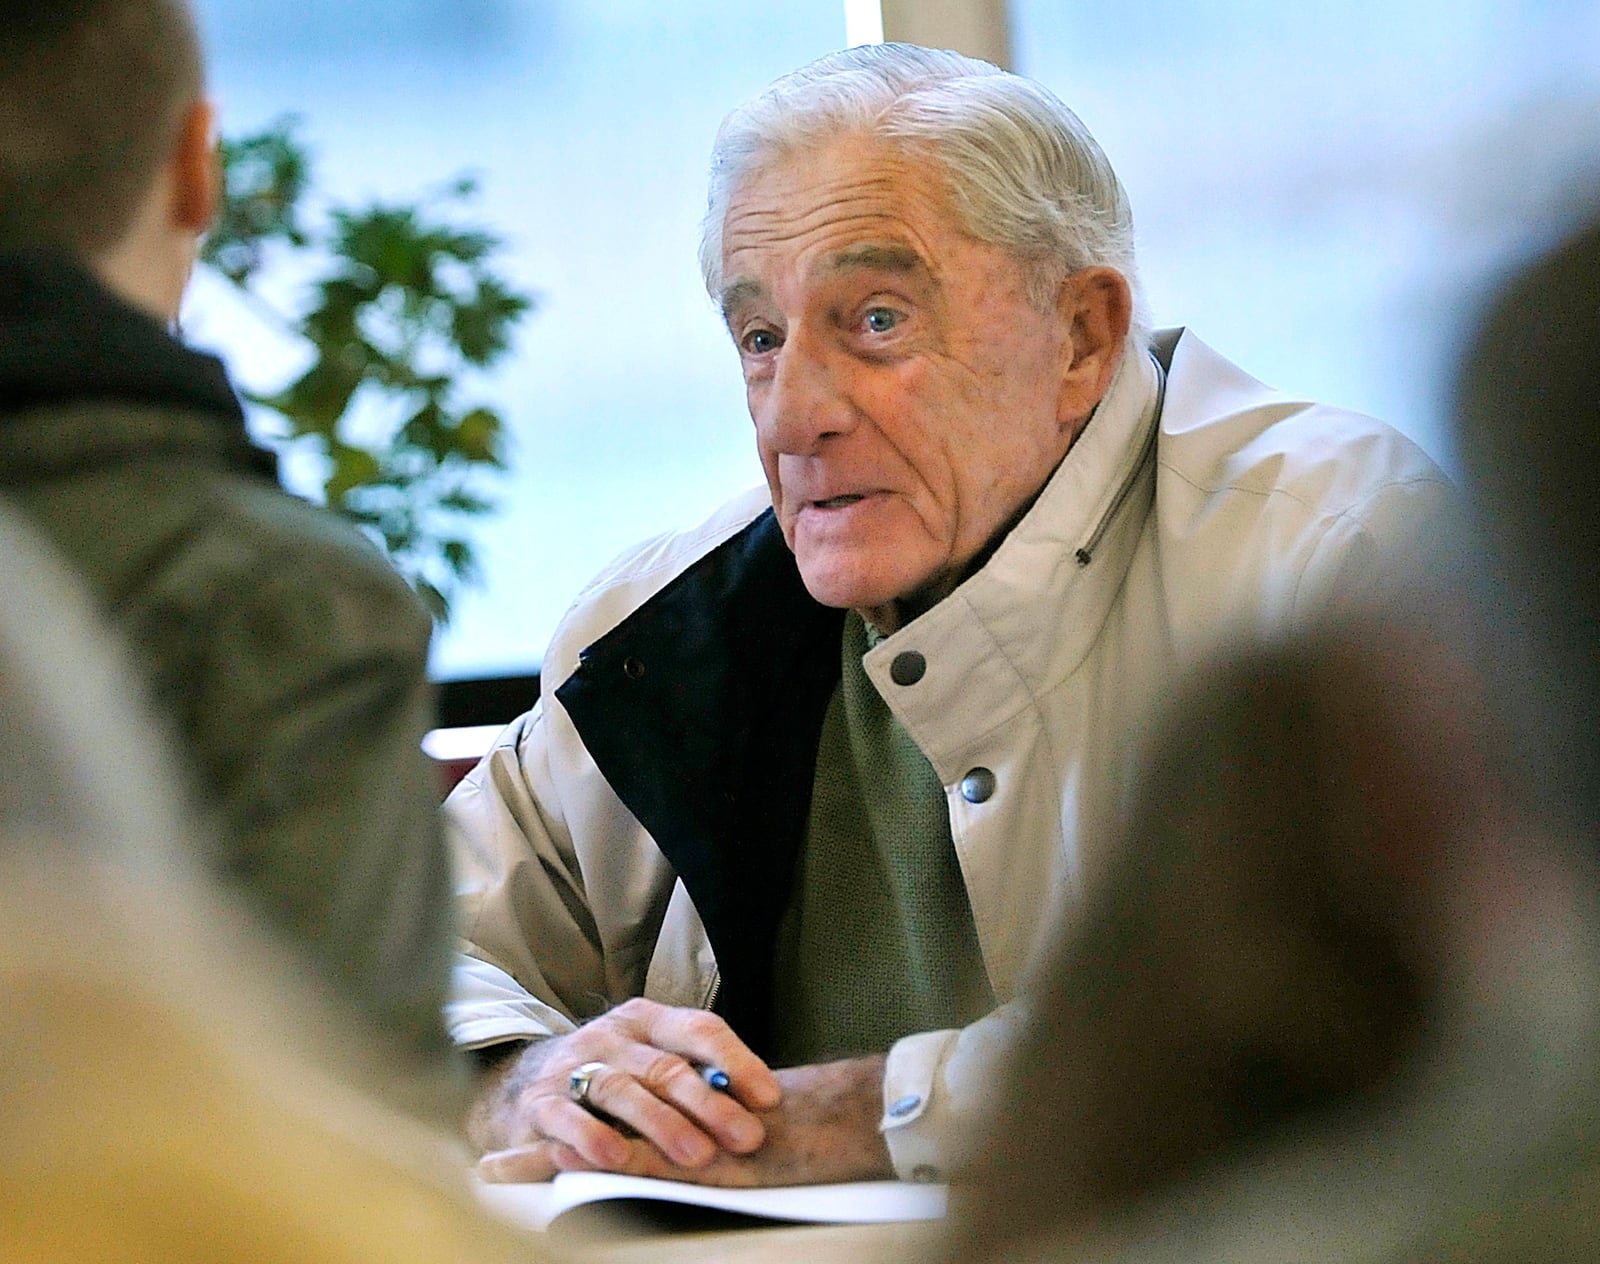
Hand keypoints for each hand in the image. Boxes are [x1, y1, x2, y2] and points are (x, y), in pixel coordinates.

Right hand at [479, 1054, 892, 1186]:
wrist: (522, 1082)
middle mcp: (612, 1036)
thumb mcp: (651, 1059)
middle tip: (746, 1137)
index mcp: (648, 1020)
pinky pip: (566, 1115)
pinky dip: (590, 1135)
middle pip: (666, 1066)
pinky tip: (615, 1157)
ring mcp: (574, 1065)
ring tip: (696, 1155)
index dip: (737, 1062)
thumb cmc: (610, 1074)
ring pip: (622, 1089)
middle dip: (710, 1104)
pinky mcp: (539, 1101)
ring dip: (661, 1124)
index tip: (769, 1098)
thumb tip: (760, 1103)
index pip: (699, 1029)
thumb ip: (694, 1073)